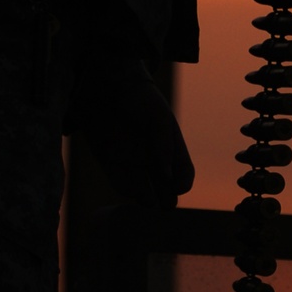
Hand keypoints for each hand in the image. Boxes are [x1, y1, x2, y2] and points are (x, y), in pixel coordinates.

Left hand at [65, 55, 193, 208]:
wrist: (108, 86)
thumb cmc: (140, 98)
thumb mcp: (159, 117)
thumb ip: (165, 145)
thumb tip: (167, 175)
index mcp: (171, 147)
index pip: (183, 174)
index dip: (182, 183)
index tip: (176, 187)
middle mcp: (154, 159)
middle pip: (165, 188)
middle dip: (167, 200)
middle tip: (164, 205)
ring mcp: (133, 162)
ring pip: (144, 191)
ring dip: (148, 200)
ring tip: (149, 201)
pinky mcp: (112, 164)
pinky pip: (122, 184)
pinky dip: (128, 191)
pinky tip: (132, 191)